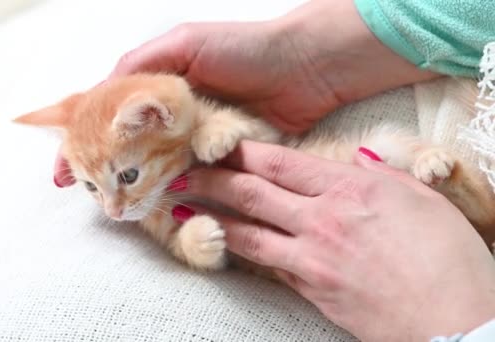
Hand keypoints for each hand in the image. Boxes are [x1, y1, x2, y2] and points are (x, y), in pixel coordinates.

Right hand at [53, 0, 437, 186]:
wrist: (308, 66)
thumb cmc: (246, 48)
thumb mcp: (185, 45)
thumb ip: (141, 66)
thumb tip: (100, 94)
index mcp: (159, 91)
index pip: (110, 121)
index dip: (83, 146)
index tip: (63, 175)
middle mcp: (175, 120)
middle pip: (131, 153)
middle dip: (108, 176)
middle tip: (94, 197)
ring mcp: (200, 142)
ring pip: (162, 172)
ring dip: (142, 190)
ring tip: (123, 207)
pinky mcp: (228, 161)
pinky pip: (200, 182)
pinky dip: (184, 194)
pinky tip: (169, 206)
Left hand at [172, 140, 494, 341]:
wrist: (453, 320)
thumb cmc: (448, 257)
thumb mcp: (421, 199)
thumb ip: (381, 174)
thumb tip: (356, 161)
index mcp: (349, 189)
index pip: (279, 163)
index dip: (241, 153)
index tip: (216, 147)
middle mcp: (321, 220)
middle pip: (252, 194)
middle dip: (210, 181)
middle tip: (179, 174)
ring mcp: (311, 258)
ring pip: (247, 232)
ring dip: (210, 218)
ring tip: (180, 209)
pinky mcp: (310, 290)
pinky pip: (268, 266)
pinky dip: (243, 252)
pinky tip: (225, 243)